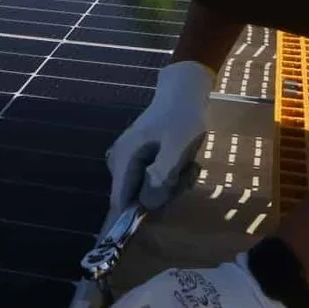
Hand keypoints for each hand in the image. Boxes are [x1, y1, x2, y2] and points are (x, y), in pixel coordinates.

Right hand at [107, 60, 212, 216]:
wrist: (184, 91)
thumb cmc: (181, 118)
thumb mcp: (177, 148)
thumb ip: (161, 177)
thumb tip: (146, 205)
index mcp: (124, 160)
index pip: (119, 203)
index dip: (135, 216)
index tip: (159, 211)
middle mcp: (120, 163)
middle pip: (136, 200)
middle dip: (165, 195)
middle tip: (186, 175)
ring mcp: (129, 162)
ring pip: (148, 192)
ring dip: (172, 186)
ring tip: (189, 166)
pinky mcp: (140, 161)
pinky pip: (153, 182)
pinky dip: (172, 178)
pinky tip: (185, 164)